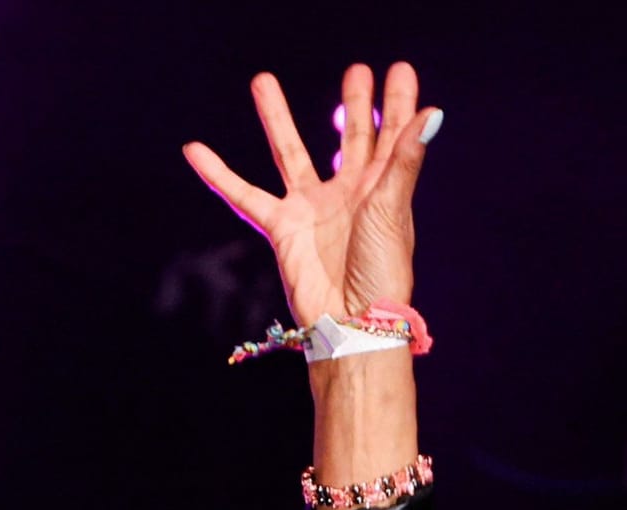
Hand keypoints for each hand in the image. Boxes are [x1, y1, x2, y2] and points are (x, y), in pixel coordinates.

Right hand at [185, 62, 439, 327]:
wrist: (350, 323)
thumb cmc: (381, 275)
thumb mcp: (393, 211)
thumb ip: (404, 160)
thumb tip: (431, 112)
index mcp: (382, 188)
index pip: (392, 135)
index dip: (396, 102)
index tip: (397, 69)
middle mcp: (349, 194)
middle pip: (351, 136)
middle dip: (356, 103)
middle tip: (357, 70)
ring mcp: (312, 209)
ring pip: (290, 152)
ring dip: (277, 117)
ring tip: (261, 80)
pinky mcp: (281, 228)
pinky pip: (244, 195)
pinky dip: (218, 175)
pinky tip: (195, 151)